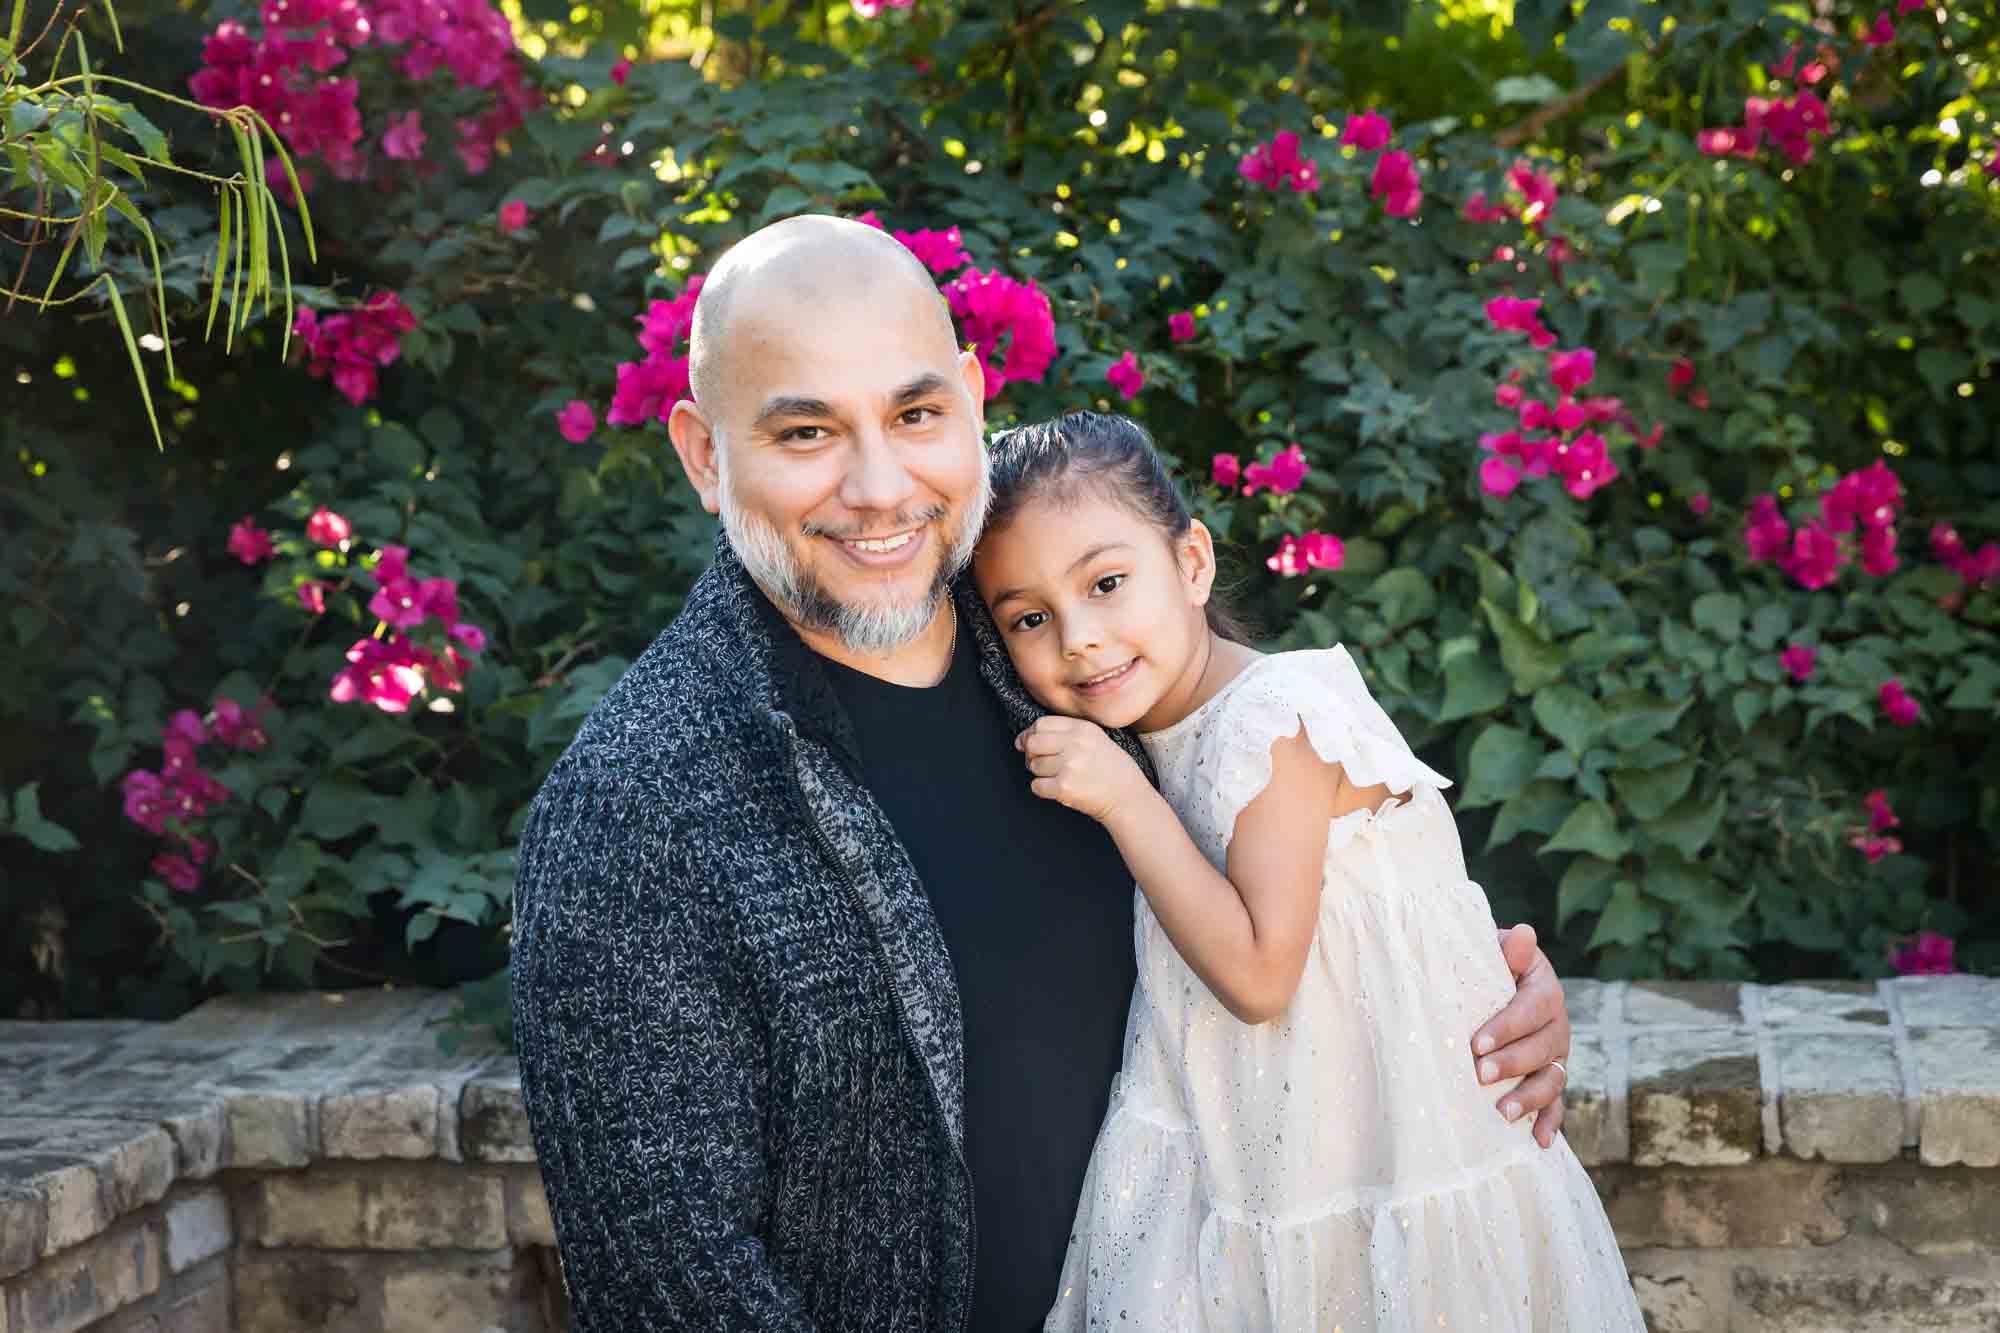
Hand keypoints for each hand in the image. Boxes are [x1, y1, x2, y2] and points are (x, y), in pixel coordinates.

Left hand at [1016, 716, 1149, 823]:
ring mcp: (1069, 765)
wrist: (1128, 797)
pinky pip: (1036, 786)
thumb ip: (1064, 733)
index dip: (1030, 734)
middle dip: (1031, 754)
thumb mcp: (1095, 739)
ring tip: (1060, 777)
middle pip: (1032, 743)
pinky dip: (1043, 790)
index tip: (1029, 744)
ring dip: (1041, 774)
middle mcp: (1075, 744)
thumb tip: (1023, 738)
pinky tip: (1060, 789)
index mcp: (1083, 729)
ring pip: (1033, 766)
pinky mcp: (1064, 787)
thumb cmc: (1112, 770)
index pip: (1041, 723)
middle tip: (1042, 763)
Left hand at [1471, 923, 1571, 1148]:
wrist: (1495, 981)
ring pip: (1551, 1079)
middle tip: (1479, 1074)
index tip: (1477, 1043)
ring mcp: (1556, 1055)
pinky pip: (1556, 1104)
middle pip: (1543, 1048)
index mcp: (1545, 990)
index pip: (1531, 1009)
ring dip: (1530, 1098)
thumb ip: (1508, 949)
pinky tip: (1538, 1142)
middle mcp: (1557, 1025)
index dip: (1507, 1026)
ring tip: (1502, 1113)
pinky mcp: (1549, 1079)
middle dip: (1512, 1063)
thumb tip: (1522, 933)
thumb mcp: (1496, 951)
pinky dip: (1550, 1123)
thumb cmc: (1489, 965)